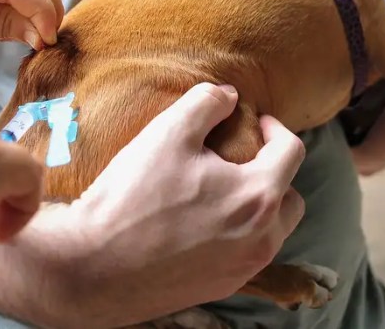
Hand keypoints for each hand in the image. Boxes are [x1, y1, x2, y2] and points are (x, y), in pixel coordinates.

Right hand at [65, 83, 306, 320]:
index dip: (275, 128)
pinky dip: (237, 235)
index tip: (255, 122)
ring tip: (222, 191)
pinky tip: (202, 223)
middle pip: (291, 198)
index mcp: (258, 196)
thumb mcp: (168, 133)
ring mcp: (243, 270)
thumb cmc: (132, 197)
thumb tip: (229, 96)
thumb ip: (206, 104)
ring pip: (272, 231)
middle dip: (274, 173)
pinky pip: (246, 255)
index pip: (292, 152)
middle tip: (243, 158)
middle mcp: (262, 239)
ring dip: (258, 207)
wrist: (93, 266)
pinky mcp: (222, 289)